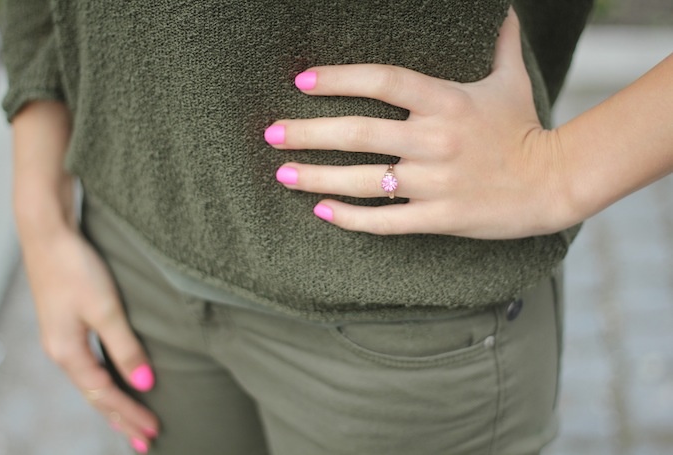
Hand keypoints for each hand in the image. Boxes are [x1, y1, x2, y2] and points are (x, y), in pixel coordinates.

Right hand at [23, 230, 158, 452]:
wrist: (48, 233)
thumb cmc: (76, 268)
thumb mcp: (106, 309)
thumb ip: (125, 347)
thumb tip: (145, 382)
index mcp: (67, 353)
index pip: (105, 395)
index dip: (130, 414)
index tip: (153, 431)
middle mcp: (61, 352)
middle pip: (96, 396)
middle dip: (120, 419)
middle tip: (145, 442)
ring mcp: (62, 339)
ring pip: (92, 382)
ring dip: (114, 404)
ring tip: (131, 423)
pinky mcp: (68, 325)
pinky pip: (90, 365)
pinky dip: (106, 381)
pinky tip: (116, 383)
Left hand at [266, 9, 572, 238]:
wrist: (553, 183)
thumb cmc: (526, 129)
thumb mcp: (510, 82)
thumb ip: (498, 45)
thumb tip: (502, 10)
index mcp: (447, 102)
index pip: (382, 81)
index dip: (339, 78)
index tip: (302, 80)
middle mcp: (435, 140)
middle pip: (358, 133)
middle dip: (308, 132)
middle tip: (271, 132)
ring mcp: (435, 182)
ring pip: (363, 180)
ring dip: (317, 177)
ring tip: (282, 173)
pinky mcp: (439, 217)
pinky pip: (385, 221)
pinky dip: (351, 218)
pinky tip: (322, 212)